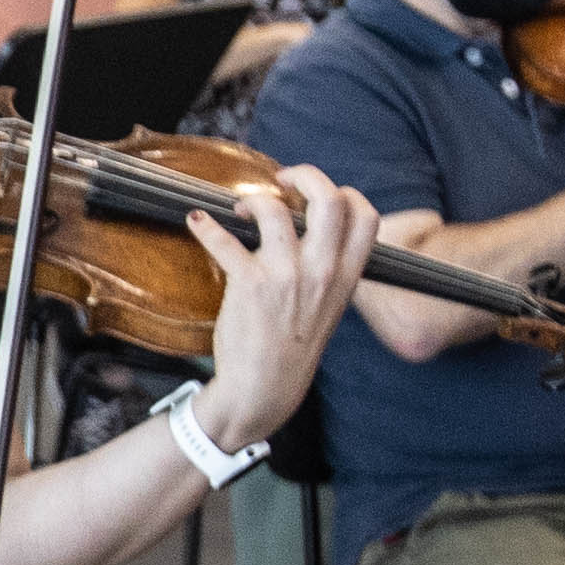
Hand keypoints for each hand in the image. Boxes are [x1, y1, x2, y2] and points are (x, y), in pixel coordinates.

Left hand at [185, 165, 378, 447]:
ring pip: (275, 210)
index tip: (317, 193)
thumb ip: (327, 270)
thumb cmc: (291, 347)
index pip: (366, 217)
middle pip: (329, 199)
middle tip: (282, 180)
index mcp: (345, 277)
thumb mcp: (326, 308)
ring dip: (253, 201)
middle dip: (305, 175)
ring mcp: (286, 276)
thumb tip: (308, 231)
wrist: (264, 389)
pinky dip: (204, 225)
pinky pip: (224, 239)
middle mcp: (321, 272)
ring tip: (241, 211)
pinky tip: (197, 222)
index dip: (345, 192)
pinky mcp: (250, 284)